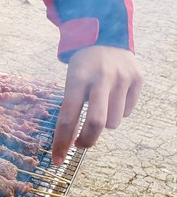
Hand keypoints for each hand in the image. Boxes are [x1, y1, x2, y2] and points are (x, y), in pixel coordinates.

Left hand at [52, 46, 142, 164]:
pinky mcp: (138, 79)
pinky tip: (114, 95)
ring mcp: (122, 77)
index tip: (57, 160)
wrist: (106, 36)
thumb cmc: (83, 66)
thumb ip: (71, 107)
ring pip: (113, 122)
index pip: (68, 116)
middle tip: (80, 144)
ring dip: (105, 121)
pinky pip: (128, 112)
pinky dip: (119, 111)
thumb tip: (67, 142)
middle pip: (96, 123)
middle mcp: (101, 77)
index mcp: (78, 77)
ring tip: (100, 103)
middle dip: (87, 140)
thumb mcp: (71, 80)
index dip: (61, 141)